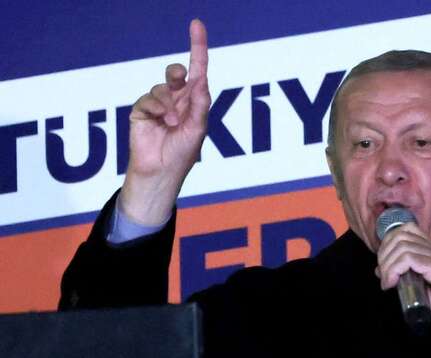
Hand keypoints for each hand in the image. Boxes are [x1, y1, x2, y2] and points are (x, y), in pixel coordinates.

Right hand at [119, 19, 211, 224]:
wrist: (161, 172)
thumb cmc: (183, 154)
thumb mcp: (198, 128)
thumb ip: (199, 104)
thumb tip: (201, 81)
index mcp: (194, 102)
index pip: (197, 70)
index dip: (197, 47)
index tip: (196, 24)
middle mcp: (177, 100)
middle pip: (177, 73)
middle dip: (178, 72)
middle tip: (180, 78)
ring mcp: (159, 104)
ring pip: (162, 87)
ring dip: (169, 103)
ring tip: (173, 122)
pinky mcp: (142, 111)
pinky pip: (148, 98)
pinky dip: (156, 107)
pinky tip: (161, 121)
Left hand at [376, 223, 430, 336]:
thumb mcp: (424, 289)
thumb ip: (407, 278)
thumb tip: (383, 272)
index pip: (406, 230)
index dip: (388, 245)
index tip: (383, 268)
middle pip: (401, 235)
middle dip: (384, 254)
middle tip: (383, 276)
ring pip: (403, 246)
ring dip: (388, 264)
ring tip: (387, 282)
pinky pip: (410, 259)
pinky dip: (394, 271)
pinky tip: (392, 284)